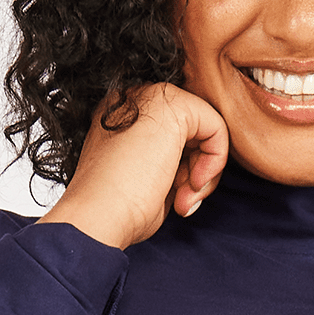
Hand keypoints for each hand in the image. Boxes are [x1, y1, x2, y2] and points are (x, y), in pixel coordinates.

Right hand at [38, 83, 229, 249]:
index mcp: (120, 119)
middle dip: (196, 171)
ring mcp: (150, 98)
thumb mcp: (149, 183)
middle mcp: (133, 102)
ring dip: (206, 171)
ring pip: (205, 128)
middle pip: (191, 130)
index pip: (172, 137)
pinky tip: (195, 184)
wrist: (96, 216)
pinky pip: (216, 126)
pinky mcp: (171, 104)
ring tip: (185, 200)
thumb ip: (171, 167)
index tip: (176, 201)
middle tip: (184, 203)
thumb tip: (195, 171)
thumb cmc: (115, 211)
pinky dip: (216, 159)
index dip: (182, 171)